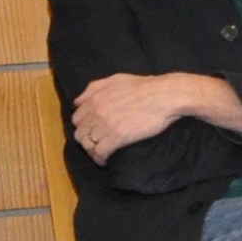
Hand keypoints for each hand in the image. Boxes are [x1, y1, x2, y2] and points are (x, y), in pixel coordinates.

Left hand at [66, 71, 241, 161]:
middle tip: (96, 145)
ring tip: (101, 154)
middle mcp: (97, 111)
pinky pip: (100, 152)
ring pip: (88, 144)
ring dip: (92, 152)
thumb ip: (94, 88)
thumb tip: (77, 101)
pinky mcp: (118, 136)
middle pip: (80, 133)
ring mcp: (107, 124)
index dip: (83, 127)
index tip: (91, 132)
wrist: (165, 95)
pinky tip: (106, 161)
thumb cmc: (145, 86)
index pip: (77, 119)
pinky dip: (100, 159)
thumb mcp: (116, 79)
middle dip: (86, 141)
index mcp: (95, 98)